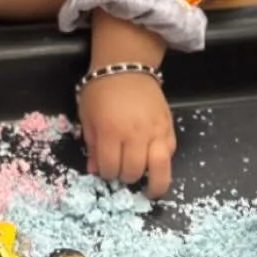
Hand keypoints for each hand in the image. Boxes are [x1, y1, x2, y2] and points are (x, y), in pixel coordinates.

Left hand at [79, 71, 174, 197]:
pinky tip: (156, 165)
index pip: (110, 168)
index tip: (106, 170)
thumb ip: (91, 145)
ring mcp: (155, 131)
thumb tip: (95, 170)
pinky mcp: (169, 127)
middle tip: (122, 173)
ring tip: (150, 190)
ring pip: (160, 169)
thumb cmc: (100, 90)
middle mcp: (135, 134)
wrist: (125, 66)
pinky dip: (163, 163)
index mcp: (110, 131)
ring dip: (155, 184)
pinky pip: (170, 153)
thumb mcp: (87, 116)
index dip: (107, 174)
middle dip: (126, 177)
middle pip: (134, 171)